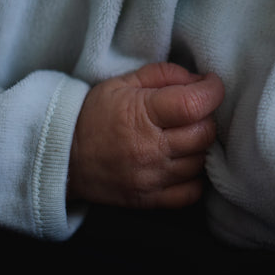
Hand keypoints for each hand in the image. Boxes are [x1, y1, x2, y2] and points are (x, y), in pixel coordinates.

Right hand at [68, 62, 223, 207]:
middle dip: (206, 117)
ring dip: (199, 146)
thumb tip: (199, 80)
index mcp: (141, 115)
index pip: (194, 104)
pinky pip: (191, 192)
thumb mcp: (123, 82)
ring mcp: (151, 178)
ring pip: (201, 162)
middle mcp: (149, 149)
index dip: (212, 91)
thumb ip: (163, 75)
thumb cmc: (94, 115)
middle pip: (204, 134)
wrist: (63, 156)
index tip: (210, 85)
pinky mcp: (149, 200)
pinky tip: (182, 163)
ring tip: (183, 136)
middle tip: (192, 111)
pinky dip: (194, 177)